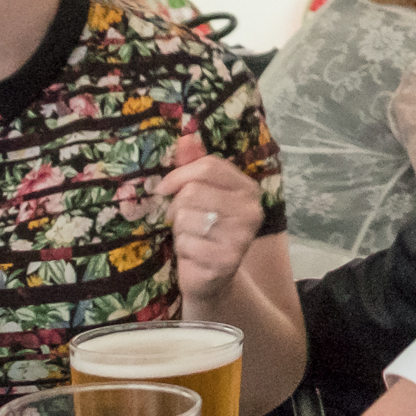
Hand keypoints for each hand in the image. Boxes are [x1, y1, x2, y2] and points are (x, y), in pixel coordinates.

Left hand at [157, 134, 263, 301]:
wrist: (212, 279)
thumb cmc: (203, 231)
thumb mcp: (200, 195)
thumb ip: (194, 166)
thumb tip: (185, 136)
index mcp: (248, 189)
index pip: (209, 167)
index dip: (179, 175)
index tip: (164, 188)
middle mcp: (251, 211)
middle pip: (193, 192)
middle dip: (177, 208)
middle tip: (181, 221)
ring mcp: (241, 237)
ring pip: (187, 217)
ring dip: (179, 231)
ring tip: (190, 238)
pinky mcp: (227, 261)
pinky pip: (187, 243)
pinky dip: (182, 250)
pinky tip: (192, 256)